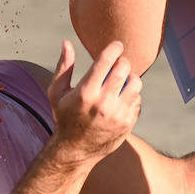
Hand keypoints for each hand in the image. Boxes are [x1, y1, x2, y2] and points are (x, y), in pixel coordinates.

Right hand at [45, 40, 141, 165]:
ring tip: (122, 80)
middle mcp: (103, 103)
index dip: (115, 48)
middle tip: (118, 63)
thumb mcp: (57, 93)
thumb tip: (67, 43)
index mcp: (85, 92)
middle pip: (124, 68)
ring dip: (130, 77)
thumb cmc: (64, 117)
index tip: (117, 45)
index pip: (107, 60)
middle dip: (122, 61)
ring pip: (136, 83)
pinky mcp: (127, 123)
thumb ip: (64, 67)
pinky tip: (122, 97)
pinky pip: (137, 100)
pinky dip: (132, 95)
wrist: (75, 150)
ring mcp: (117, 114)